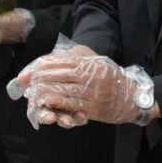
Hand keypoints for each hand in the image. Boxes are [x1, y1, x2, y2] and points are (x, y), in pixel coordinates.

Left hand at [17, 51, 151, 125]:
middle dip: (44, 77)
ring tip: (33, 90)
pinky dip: (59, 101)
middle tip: (29, 79)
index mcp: (93, 64)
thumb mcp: (100, 64)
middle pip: (64, 74)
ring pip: (67, 89)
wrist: (132, 97)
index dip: (49, 64)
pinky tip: (47, 100)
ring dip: (48, 90)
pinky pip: (74, 103)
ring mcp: (94, 92)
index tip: (34, 66)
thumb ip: (82, 59)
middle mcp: (94, 76)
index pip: (67, 62)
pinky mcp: (94, 107)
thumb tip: (59, 55)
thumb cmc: (112, 79)